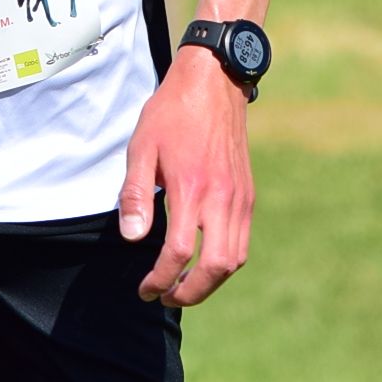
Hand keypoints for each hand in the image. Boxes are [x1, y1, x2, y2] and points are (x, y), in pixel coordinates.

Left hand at [118, 48, 253, 306]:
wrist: (214, 84)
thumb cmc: (172, 114)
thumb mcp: (142, 148)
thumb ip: (136, 195)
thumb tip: (134, 238)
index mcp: (192, 188)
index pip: (179, 253)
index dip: (159, 279)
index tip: (145, 289)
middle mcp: (222, 198)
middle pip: (215, 267)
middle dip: (190, 293)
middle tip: (165, 297)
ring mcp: (240, 198)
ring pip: (234, 260)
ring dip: (210, 283)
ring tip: (183, 285)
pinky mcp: (248, 195)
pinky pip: (242, 242)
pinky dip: (225, 262)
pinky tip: (204, 261)